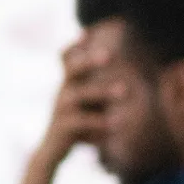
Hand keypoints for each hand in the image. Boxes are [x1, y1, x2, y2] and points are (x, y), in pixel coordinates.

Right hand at [36, 35, 125, 169]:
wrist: (52, 150)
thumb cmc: (76, 122)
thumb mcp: (88, 105)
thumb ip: (102, 92)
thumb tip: (130, 82)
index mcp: (69, 83)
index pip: (66, 59)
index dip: (74, 45)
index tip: (86, 33)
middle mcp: (63, 92)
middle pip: (72, 70)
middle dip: (90, 60)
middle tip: (110, 55)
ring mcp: (61, 109)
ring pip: (80, 95)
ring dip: (103, 91)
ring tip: (126, 91)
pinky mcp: (64, 127)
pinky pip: (83, 121)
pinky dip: (101, 122)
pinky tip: (118, 123)